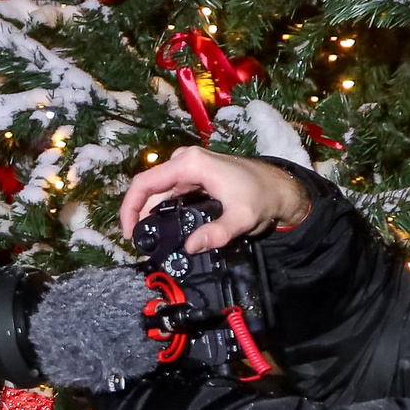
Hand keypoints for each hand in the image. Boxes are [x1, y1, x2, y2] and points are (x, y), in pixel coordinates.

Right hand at [118, 147, 311, 250]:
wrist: (279, 187)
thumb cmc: (261, 197)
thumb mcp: (242, 219)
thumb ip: (217, 234)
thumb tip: (190, 247)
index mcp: (190, 164)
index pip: (145, 183)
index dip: (130, 208)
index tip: (130, 234)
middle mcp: (185, 161)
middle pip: (148, 188)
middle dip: (139, 215)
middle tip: (141, 244)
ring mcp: (189, 168)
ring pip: (158, 192)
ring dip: (150, 214)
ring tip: (150, 241)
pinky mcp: (194, 177)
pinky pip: (169, 193)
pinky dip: (162, 211)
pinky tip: (164, 229)